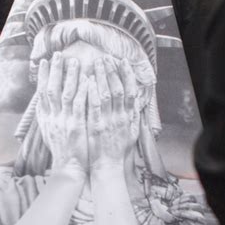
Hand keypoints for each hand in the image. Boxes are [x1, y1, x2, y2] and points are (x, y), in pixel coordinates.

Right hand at [36, 53, 87, 174]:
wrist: (69, 168)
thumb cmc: (63, 150)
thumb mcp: (49, 131)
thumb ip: (48, 115)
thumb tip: (44, 102)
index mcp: (46, 118)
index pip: (42, 93)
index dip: (42, 76)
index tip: (44, 62)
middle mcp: (52, 118)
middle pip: (51, 89)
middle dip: (54, 71)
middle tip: (58, 54)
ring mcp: (64, 122)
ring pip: (66, 94)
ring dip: (70, 77)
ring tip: (74, 61)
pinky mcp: (77, 127)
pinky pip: (80, 105)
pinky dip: (83, 91)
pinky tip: (87, 79)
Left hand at [87, 57, 138, 171]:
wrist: (107, 166)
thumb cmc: (118, 149)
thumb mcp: (132, 132)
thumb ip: (133, 115)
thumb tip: (136, 99)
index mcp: (129, 117)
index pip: (130, 91)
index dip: (127, 75)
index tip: (123, 61)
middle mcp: (120, 117)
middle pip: (118, 89)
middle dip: (112, 72)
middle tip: (106, 57)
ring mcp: (107, 122)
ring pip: (106, 95)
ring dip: (102, 77)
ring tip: (96, 62)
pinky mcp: (95, 127)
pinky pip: (93, 107)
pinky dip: (92, 92)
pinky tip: (88, 80)